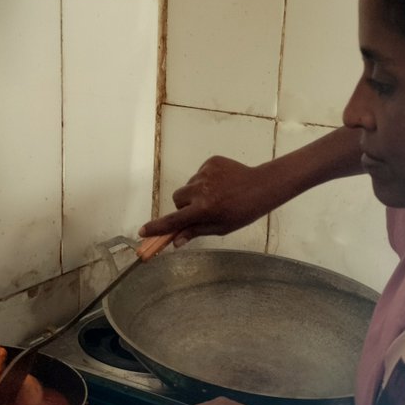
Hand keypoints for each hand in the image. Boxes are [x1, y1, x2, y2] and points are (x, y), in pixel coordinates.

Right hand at [139, 157, 275, 247]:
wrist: (261, 186)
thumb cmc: (243, 211)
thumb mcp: (220, 227)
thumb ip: (195, 232)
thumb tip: (175, 242)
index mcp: (204, 209)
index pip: (174, 220)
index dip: (157, 227)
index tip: (143, 231)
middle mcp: (201, 190)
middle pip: (177, 199)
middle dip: (183, 206)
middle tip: (199, 211)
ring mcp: (205, 173)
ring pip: (188, 186)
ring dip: (195, 193)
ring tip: (215, 196)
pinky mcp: (210, 162)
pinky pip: (198, 174)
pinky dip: (204, 181)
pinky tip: (220, 185)